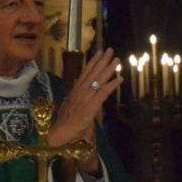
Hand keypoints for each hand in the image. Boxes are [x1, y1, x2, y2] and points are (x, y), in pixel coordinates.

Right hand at [48, 48, 119, 173]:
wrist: (60, 132)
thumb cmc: (64, 122)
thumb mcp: (68, 104)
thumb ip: (74, 96)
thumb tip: (75, 87)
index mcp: (75, 90)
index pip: (85, 72)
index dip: (92, 61)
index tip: (98, 52)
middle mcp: (80, 90)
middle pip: (93, 72)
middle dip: (102, 60)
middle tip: (110, 50)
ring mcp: (86, 97)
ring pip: (99, 79)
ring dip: (109, 69)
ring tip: (117, 59)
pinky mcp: (92, 105)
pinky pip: (104, 92)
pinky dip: (112, 85)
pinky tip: (120, 78)